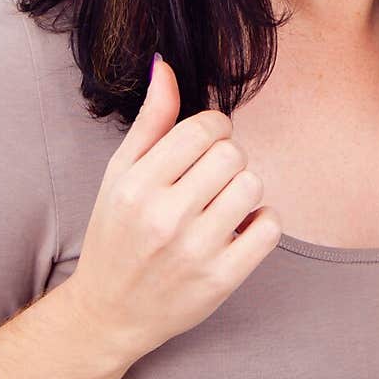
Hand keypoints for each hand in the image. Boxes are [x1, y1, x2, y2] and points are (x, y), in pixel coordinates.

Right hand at [67, 55, 281, 366]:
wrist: (110, 313)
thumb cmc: (116, 235)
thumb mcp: (120, 174)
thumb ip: (150, 121)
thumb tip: (165, 65)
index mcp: (138, 186)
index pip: (204, 128)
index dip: (214, 129)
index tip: (205, 145)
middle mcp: (165, 218)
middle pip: (233, 154)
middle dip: (227, 160)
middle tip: (209, 180)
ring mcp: (196, 252)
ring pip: (253, 186)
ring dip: (243, 190)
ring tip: (221, 204)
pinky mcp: (221, 281)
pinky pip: (268, 227)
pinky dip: (260, 223)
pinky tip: (237, 228)